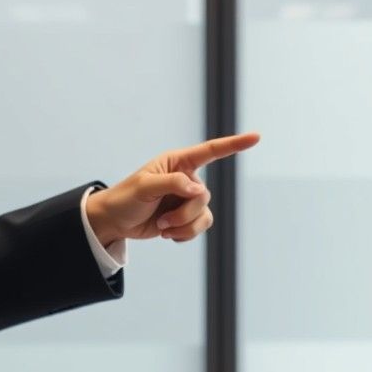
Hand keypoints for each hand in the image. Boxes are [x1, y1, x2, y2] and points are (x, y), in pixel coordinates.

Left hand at [85, 132, 259, 246]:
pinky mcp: (186, 217)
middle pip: (204, 196)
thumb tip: (198, 190)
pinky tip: (167, 234)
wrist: (115, 221)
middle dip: (184, 214)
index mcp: (177, 162)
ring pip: (204, 215)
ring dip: (183, 226)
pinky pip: (200, 227)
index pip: (210, 151)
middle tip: (162, 220)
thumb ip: (171, 183)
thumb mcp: (144, 187)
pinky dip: (184, 235)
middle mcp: (186, 178)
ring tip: (162, 227)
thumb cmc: (125, 198)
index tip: (256, 137)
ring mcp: (187, 199)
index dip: (234, 144)